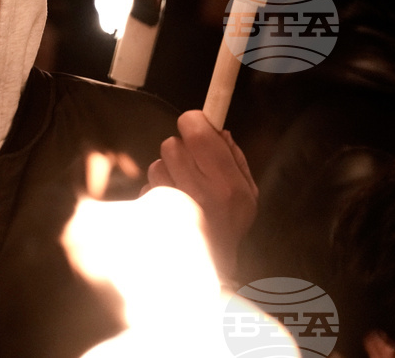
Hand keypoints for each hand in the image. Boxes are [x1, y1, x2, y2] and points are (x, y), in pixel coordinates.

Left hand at [143, 110, 257, 277]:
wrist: (206, 272)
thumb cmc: (228, 226)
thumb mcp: (247, 194)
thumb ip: (234, 159)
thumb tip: (218, 131)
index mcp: (228, 186)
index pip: (198, 133)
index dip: (193, 122)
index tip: (194, 124)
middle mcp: (200, 194)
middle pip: (172, 145)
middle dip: (178, 150)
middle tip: (189, 165)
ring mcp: (172, 206)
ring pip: (156, 164)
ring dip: (165, 172)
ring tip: (180, 191)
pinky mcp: (150, 216)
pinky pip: (147, 187)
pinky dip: (155, 193)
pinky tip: (168, 209)